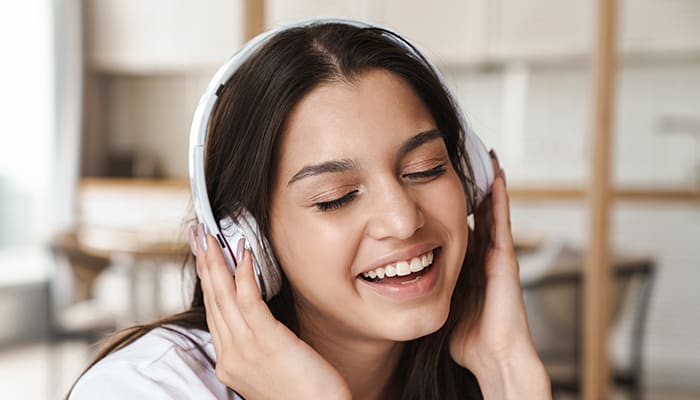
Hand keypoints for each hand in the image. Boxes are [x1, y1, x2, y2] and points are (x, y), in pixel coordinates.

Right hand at [191, 224, 350, 399]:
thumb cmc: (307, 392)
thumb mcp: (273, 366)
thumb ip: (258, 342)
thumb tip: (258, 313)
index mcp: (230, 362)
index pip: (213, 313)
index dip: (208, 280)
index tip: (204, 255)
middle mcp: (230, 356)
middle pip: (212, 300)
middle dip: (204, 264)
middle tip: (198, 234)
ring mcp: (244, 350)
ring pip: (223, 296)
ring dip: (216, 261)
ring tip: (211, 236)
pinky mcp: (265, 341)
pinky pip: (248, 299)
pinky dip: (244, 273)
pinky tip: (243, 253)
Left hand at [448, 152, 550, 397]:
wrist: (491, 356)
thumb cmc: (465, 339)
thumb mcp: (438, 307)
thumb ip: (424, 292)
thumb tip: (396, 284)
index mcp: (465, 266)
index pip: (455, 228)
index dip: (447, 207)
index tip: (436, 184)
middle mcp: (481, 256)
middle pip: (475, 214)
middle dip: (469, 189)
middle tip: (463, 159)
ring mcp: (495, 256)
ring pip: (490, 211)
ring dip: (487, 184)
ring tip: (484, 156)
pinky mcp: (505, 258)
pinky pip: (501, 221)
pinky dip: (499, 197)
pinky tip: (497, 175)